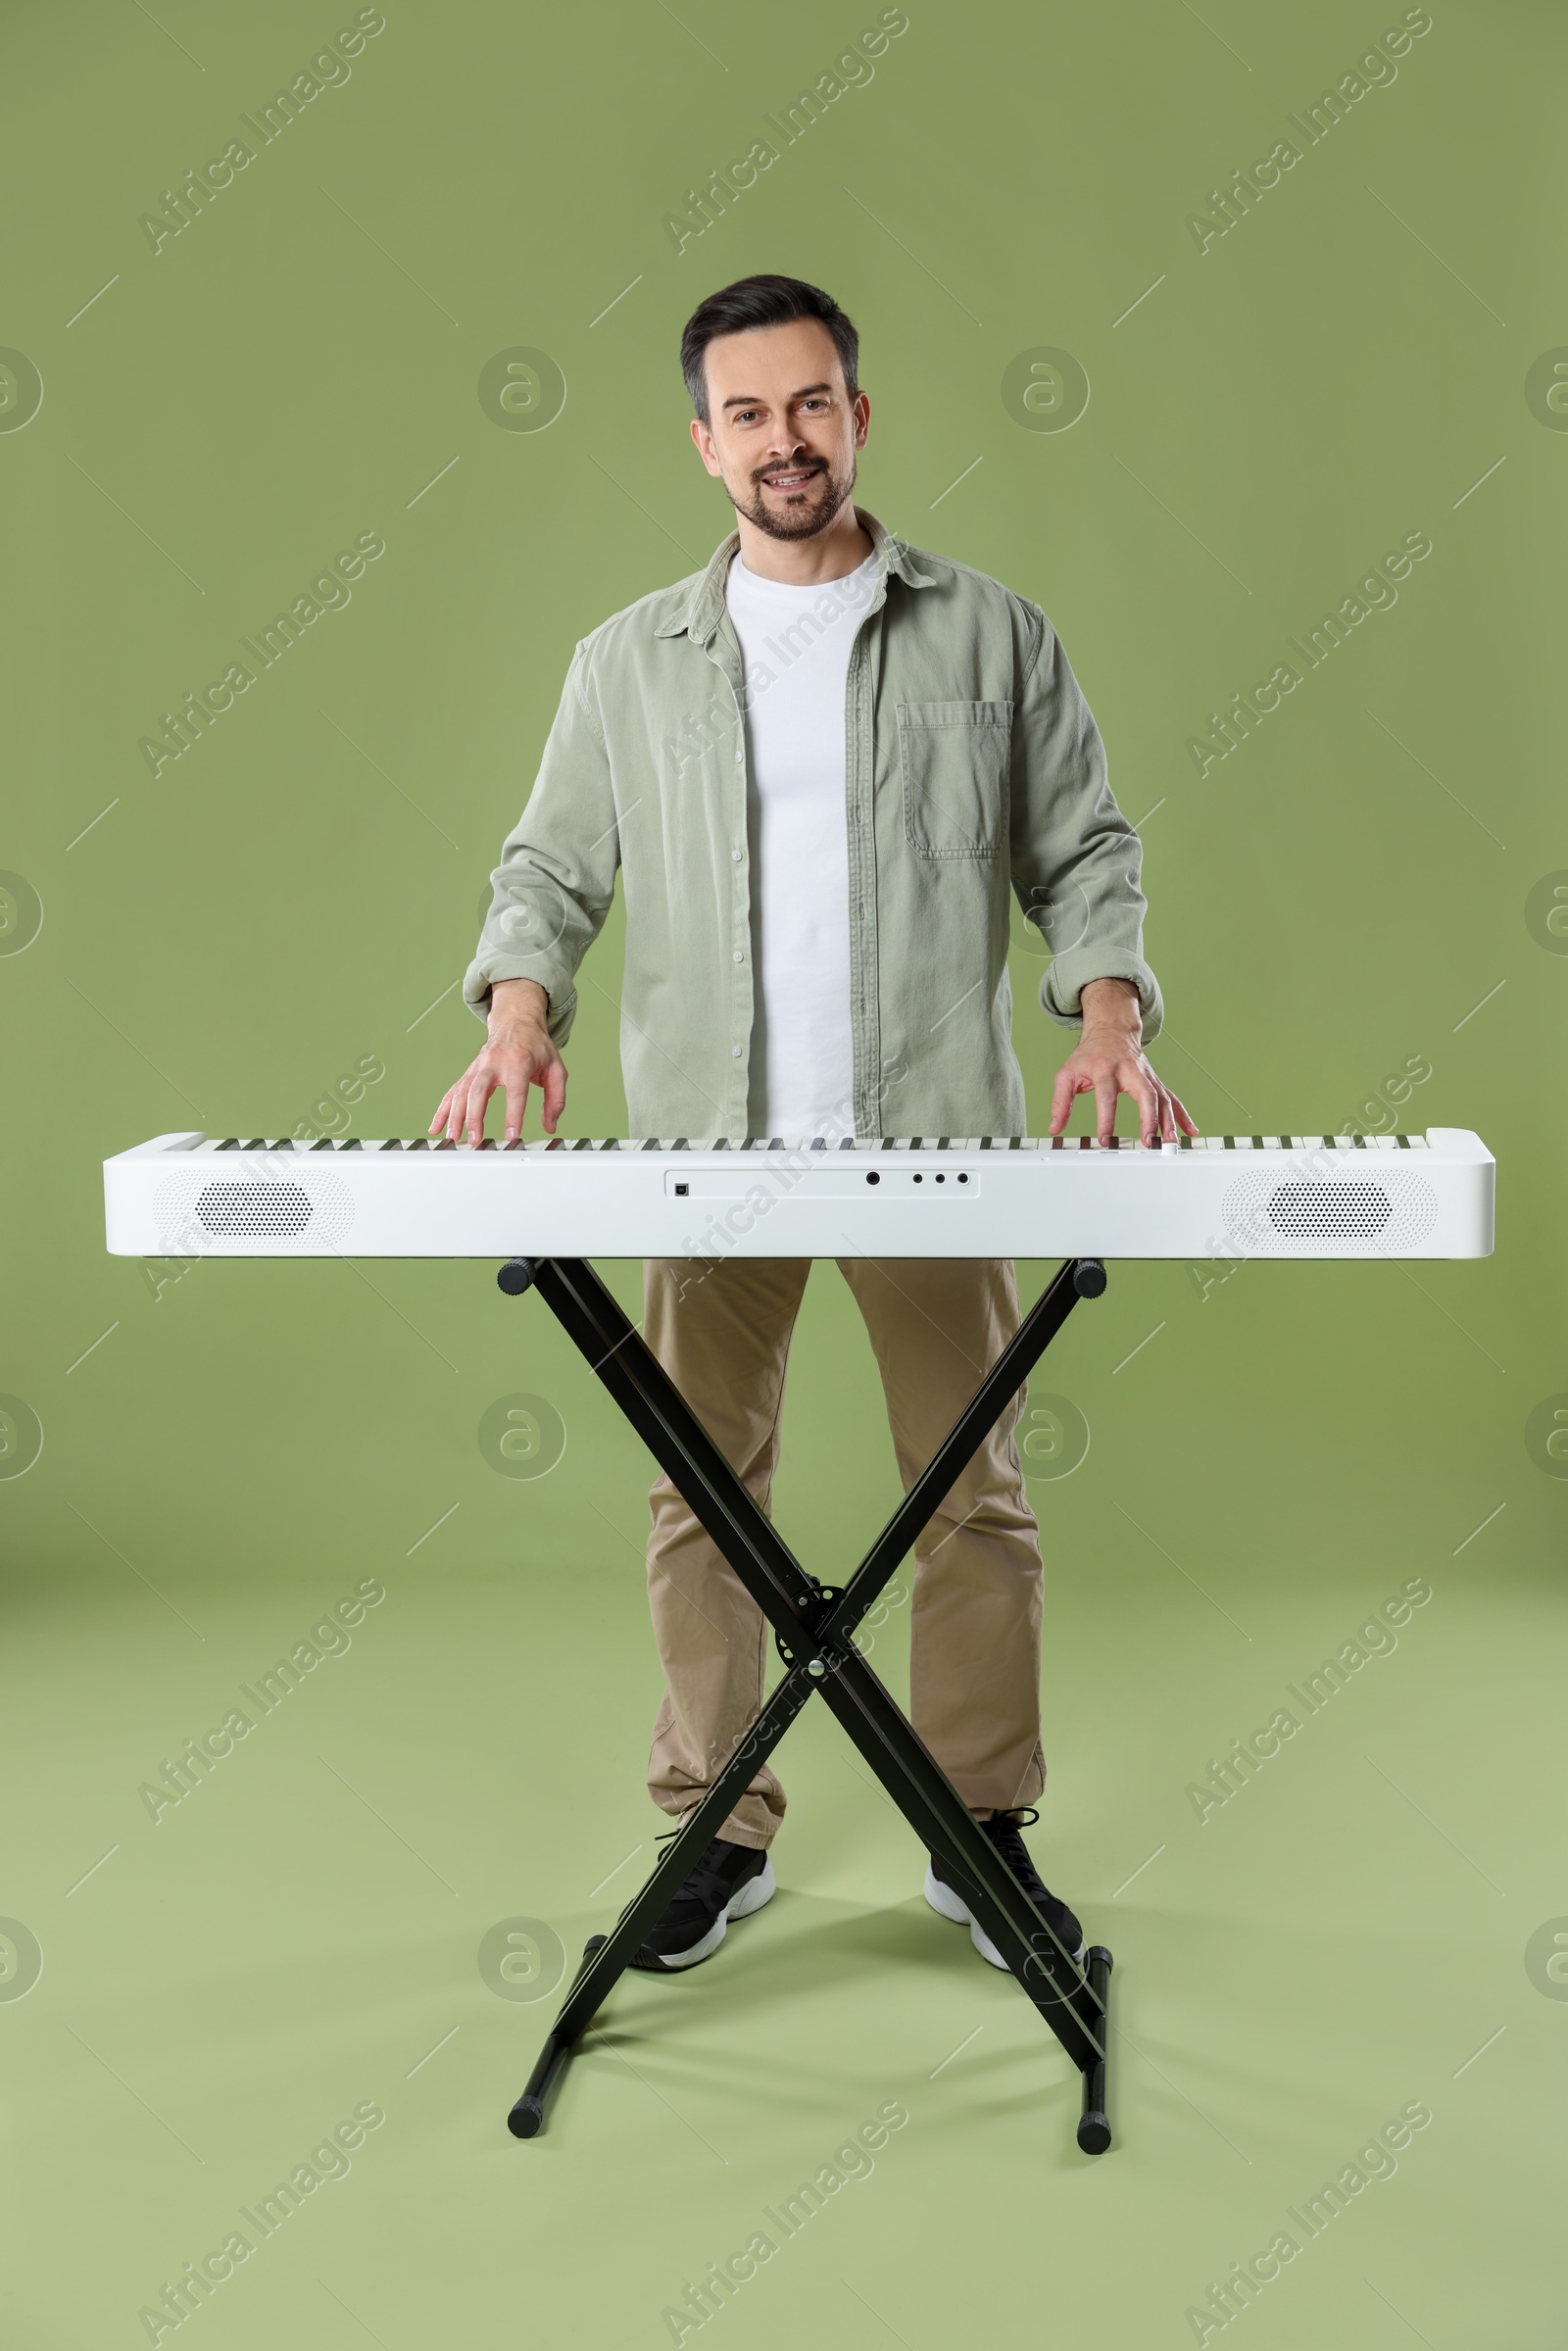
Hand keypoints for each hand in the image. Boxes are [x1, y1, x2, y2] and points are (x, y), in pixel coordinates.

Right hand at [429, 978, 566, 1143]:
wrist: (517, 1022)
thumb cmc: (537, 1047)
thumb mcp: (556, 1069)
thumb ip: (556, 1099)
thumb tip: (550, 1125)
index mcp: (519, 1061)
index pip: (515, 1091)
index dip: (513, 1114)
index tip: (512, 1135)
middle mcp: (494, 1062)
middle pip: (479, 1090)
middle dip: (474, 1116)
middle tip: (474, 1139)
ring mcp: (478, 1067)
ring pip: (462, 1091)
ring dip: (455, 1116)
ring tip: (453, 1138)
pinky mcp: (470, 1072)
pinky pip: (453, 1091)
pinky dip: (443, 1110)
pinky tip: (437, 1127)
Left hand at [1048, 978, 1196, 1145]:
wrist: (1111, 1031)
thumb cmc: (1088, 1055)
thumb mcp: (1067, 1074)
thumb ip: (1060, 1101)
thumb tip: (1055, 1128)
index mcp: (1105, 1068)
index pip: (1106, 1095)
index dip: (1106, 1119)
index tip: (1105, 1139)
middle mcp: (1130, 1070)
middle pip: (1145, 1093)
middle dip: (1149, 1118)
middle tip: (1148, 1140)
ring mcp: (1146, 1075)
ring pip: (1162, 1097)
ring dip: (1169, 1120)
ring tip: (1170, 1142)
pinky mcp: (1155, 1081)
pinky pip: (1172, 1098)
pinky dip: (1182, 1115)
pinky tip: (1189, 1130)